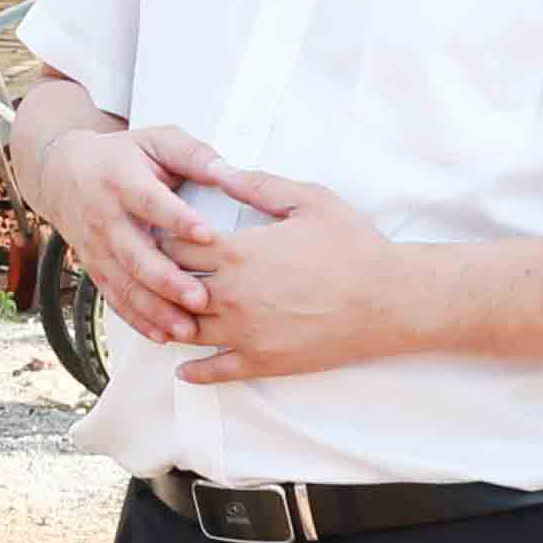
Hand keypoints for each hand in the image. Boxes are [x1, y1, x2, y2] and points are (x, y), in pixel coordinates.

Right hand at [16, 112, 216, 343]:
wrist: (63, 173)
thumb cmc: (121, 156)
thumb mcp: (156, 140)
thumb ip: (193, 154)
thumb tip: (228, 172)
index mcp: (121, 179)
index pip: (149, 201)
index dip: (177, 218)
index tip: (207, 234)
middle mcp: (105, 217)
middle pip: (135, 254)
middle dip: (168, 280)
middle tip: (201, 298)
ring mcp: (97, 247)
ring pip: (125, 284)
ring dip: (156, 310)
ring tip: (187, 329)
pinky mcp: (95, 268)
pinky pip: (116, 298)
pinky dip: (138, 320)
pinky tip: (163, 336)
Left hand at [163, 162, 421, 383]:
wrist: (388, 299)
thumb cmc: (353, 246)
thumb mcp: (309, 200)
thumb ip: (259, 185)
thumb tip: (222, 171)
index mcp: (238, 253)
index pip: (176, 246)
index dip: (164, 239)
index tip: (161, 237)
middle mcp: (232, 294)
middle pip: (172, 288)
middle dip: (160, 280)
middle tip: (154, 276)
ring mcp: (244, 332)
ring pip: (186, 330)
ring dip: (171, 323)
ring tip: (164, 317)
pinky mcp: (262, 360)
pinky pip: (215, 370)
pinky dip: (194, 371)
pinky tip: (184, 369)